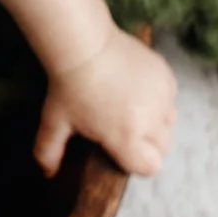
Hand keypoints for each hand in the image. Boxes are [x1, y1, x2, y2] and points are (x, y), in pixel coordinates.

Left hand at [36, 29, 176, 177]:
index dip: (136, 162)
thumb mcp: (55, 121)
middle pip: (162, 147)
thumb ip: (49, 151)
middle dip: (146, 144)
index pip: (149, 167)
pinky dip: (159, 99)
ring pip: (169, 123)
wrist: (85, 44)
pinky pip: (170, 99)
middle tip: (124, 129)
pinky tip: (137, 91)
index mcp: (126, 138)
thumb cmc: (69, 86)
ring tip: (131, 110)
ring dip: (155, 122)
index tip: (123, 151)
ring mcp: (162, 98)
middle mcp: (150, 121)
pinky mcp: (167, 78)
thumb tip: (47, 173)